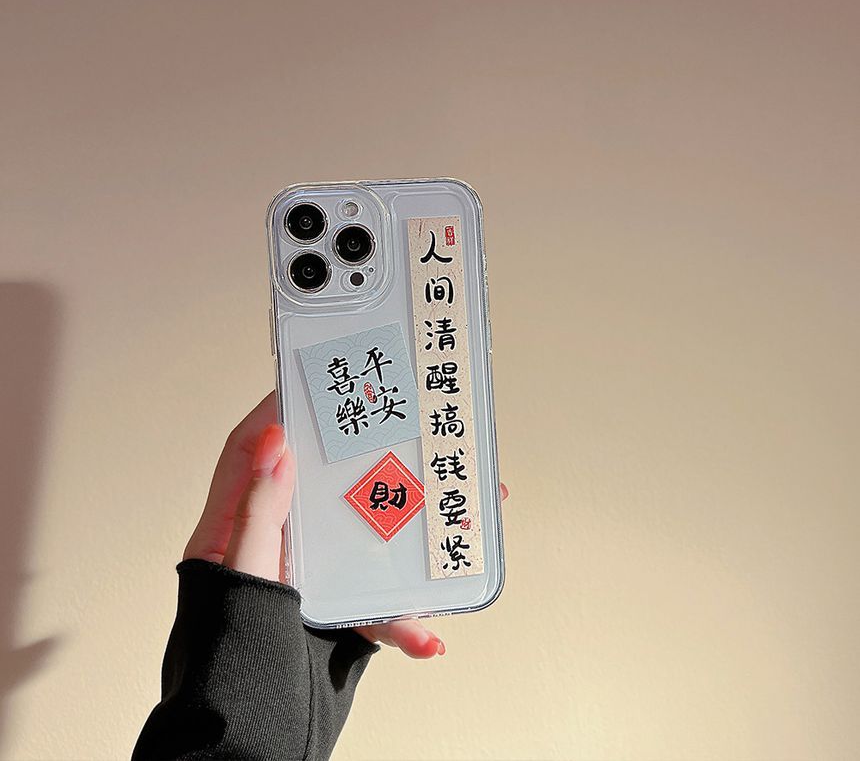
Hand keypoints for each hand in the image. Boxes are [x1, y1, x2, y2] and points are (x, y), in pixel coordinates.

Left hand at [184, 392, 507, 658]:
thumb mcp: (244, 581)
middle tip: (410, 438)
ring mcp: (302, 583)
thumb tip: (274, 444)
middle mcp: (271, 550)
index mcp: (233, 533)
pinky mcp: (327, 617)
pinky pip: (372, 603)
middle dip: (369, 465)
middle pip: (321, 488)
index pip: (248, 452)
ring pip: (359, 542)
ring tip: (455, 525)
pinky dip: (402, 620)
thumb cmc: (228, 668)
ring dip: (407, 541)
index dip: (277, 413)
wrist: (246, 747)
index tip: (313, 383)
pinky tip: (428, 635)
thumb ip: (258, 515)